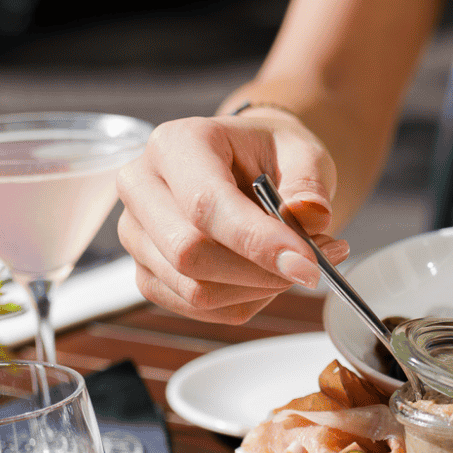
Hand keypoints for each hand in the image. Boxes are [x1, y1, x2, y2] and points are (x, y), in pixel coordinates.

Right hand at [116, 112, 348, 323]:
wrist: (249, 166)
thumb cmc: (270, 156)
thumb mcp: (302, 154)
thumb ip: (309, 186)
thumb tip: (309, 218)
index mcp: (176, 143)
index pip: (205, 203)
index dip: (258, 242)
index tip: (309, 265)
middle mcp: (142, 186)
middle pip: (189, 253)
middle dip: (261, 272)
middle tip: (315, 264)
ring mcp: (137, 234)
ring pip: (194, 290)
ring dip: (259, 290)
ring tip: (300, 264)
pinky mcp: (147, 272)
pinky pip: (198, 309)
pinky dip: (245, 302)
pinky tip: (269, 277)